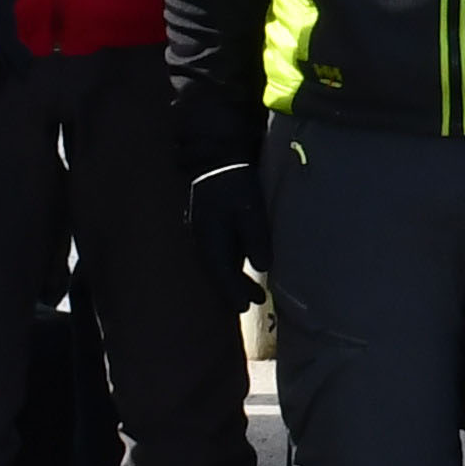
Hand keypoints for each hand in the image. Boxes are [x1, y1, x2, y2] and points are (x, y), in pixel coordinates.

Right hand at [188, 151, 270, 304]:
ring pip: (218, 263)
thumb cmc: (235, 183)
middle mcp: (201, 238)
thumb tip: (262, 266)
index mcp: (209, 236)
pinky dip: (231, 264)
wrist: (217, 157)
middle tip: (252, 303)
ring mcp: (203, 232)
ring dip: (234, 278)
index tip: (243, 307)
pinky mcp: (209, 225)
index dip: (231, 291)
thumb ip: (255, 237)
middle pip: (217, 271)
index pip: (219, 271)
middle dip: (233, 289)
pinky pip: (219, 252)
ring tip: (254, 293)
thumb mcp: (250, 209)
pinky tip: (245, 266)